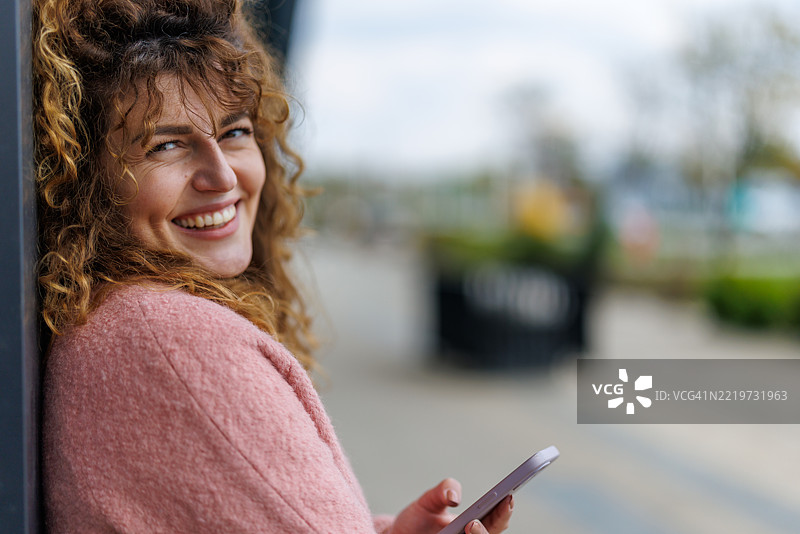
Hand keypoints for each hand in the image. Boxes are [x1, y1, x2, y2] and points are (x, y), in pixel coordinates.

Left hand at [389, 479, 512, 533]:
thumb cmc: (417, 519)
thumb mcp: (429, 500)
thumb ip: (444, 490)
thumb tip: (455, 498)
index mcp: (473, 525)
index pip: (496, 521)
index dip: (505, 511)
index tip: (508, 497)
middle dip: (486, 531)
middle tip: (474, 521)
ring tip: (470, 525)